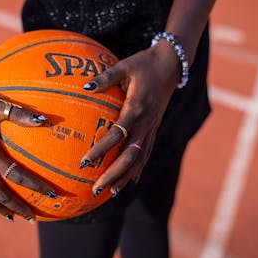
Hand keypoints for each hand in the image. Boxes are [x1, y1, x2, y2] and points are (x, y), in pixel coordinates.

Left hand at [80, 42, 180, 196]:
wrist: (173, 65)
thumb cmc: (144, 63)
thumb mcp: (124, 66)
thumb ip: (105, 77)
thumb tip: (84, 86)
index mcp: (136, 109)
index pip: (116, 135)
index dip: (101, 150)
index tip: (84, 162)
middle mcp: (146, 124)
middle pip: (129, 157)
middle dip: (113, 175)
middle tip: (96, 190)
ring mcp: (152, 129)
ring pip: (139, 160)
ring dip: (125, 178)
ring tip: (110, 193)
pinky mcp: (155, 129)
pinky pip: (146, 153)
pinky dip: (138, 169)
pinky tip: (129, 182)